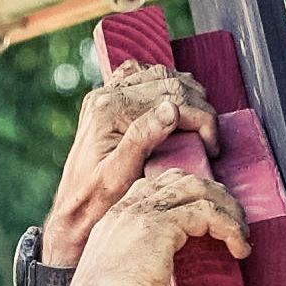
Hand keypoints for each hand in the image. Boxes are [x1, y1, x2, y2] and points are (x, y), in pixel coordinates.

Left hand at [43, 60, 219, 265]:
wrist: (73, 211)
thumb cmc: (95, 201)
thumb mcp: (118, 177)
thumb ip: (141, 139)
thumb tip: (171, 109)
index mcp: (108, 111)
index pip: (172, 99)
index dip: (202, 119)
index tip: (213, 147)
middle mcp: (105, 96)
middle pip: (169, 81)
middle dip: (198, 106)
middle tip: (210, 138)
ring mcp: (106, 95)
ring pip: (160, 75)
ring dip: (186, 94)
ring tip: (199, 125)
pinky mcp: (108, 101)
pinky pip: (142, 77)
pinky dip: (164, 86)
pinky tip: (174, 107)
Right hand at [53, 169, 249, 285]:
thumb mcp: (119, 280)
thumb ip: (137, 265)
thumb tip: (158, 275)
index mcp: (115, 219)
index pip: (155, 185)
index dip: (186, 195)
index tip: (208, 219)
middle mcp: (127, 209)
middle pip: (181, 179)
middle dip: (214, 195)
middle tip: (234, 222)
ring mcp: (143, 214)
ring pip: (198, 190)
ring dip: (227, 209)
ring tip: (241, 235)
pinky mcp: (161, 227)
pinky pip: (207, 213)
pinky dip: (230, 228)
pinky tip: (240, 250)